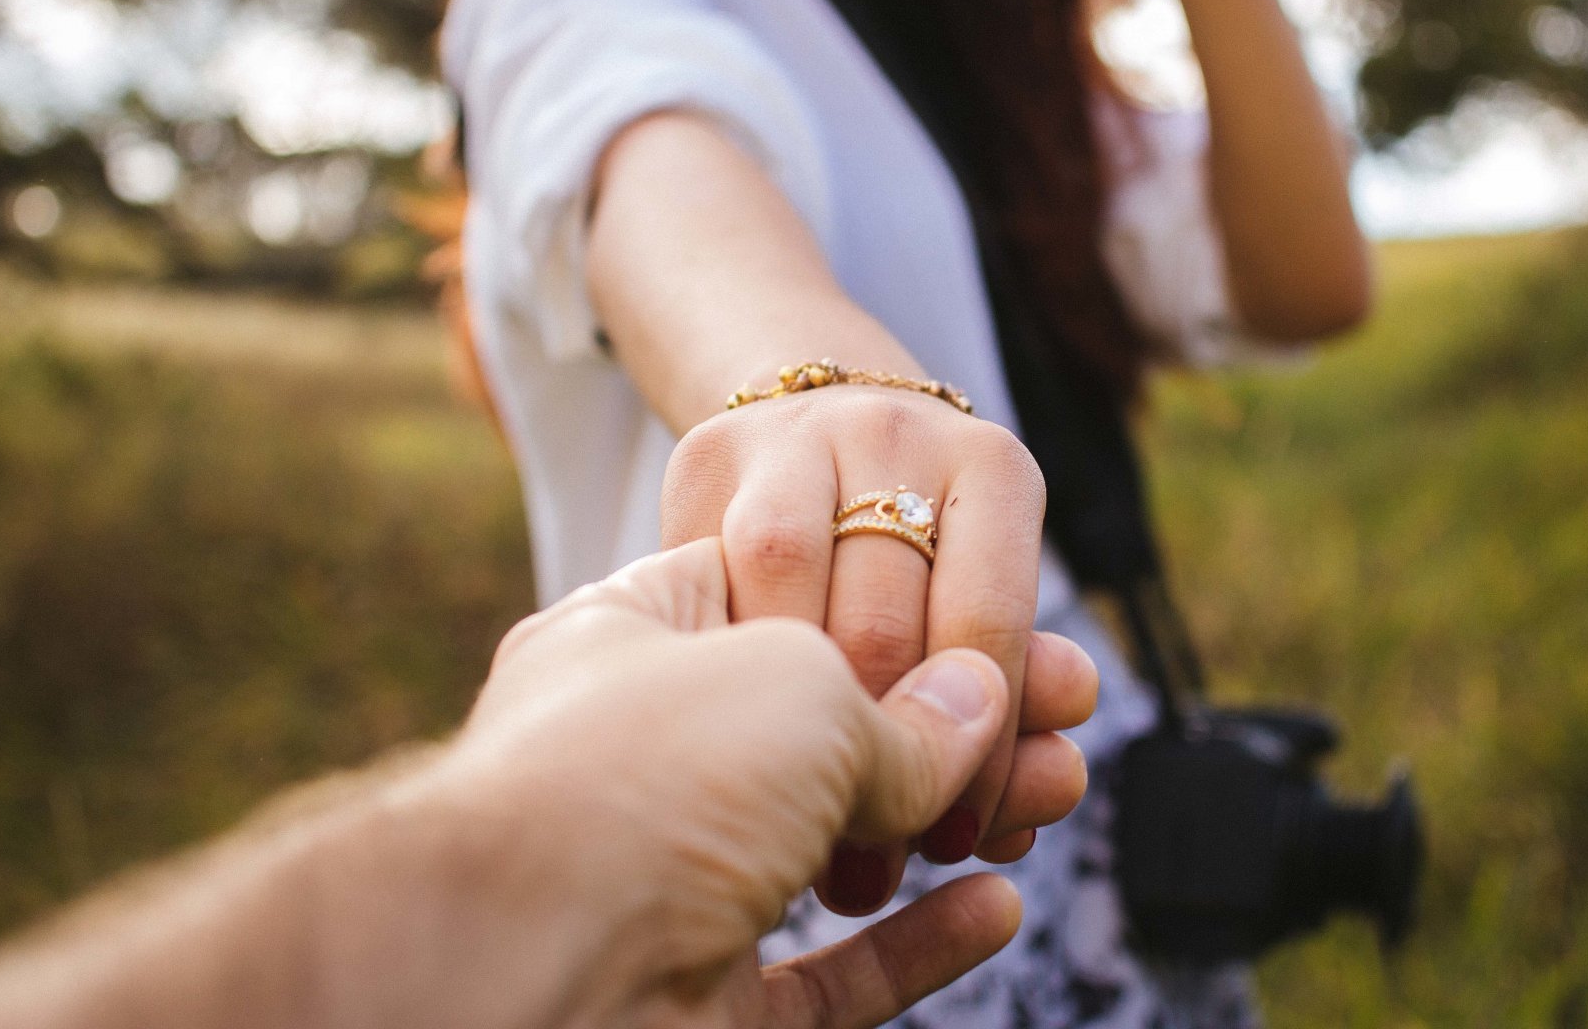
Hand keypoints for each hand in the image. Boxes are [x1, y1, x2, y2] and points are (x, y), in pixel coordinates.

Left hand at [428, 539, 1098, 1028]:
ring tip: (1059, 793)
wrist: (518, 967)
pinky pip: (822, 974)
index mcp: (637, 639)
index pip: (791, 598)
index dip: (908, 612)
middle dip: (959, 720)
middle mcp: (647, 755)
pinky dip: (913, 945)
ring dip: (954, 821)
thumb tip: (978, 711)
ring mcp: (668, 882)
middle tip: (1068, 710)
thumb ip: (900, 707)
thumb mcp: (799, 688)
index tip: (1009, 629)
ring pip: (836, 847)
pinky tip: (994, 909)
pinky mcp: (698, 1000)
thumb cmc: (641, 774)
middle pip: (828, 727)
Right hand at [662, 386, 1093, 910]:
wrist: (821, 431)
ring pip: (784, 589)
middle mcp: (896, 436)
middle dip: (879, 758)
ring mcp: (795, 437)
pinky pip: (709, 578)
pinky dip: (728, 667)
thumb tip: (1054, 787)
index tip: (960, 840)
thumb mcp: (983, 608)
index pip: (989, 628)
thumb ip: (1022, 700)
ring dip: (787, 716)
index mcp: (995, 472)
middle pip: (884, 622)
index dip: (977, 753)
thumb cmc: (922, 559)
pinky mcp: (706, 457)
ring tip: (801, 820)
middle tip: (875, 858)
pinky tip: (742, 734)